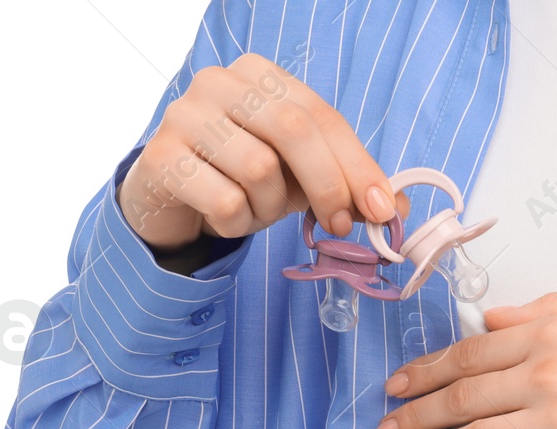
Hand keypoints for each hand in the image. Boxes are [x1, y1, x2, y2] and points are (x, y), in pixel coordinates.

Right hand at [117, 53, 409, 251]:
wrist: (169, 197)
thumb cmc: (240, 178)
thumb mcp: (299, 177)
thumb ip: (345, 185)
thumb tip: (396, 210)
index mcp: (258, 75)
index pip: (322, 115)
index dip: (357, 165)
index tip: (382, 209)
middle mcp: (217, 82)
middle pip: (293, 130)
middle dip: (328, 186)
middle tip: (339, 225)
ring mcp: (184, 116)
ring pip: (258, 169)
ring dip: (271, 207)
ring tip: (258, 210)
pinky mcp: (160, 158)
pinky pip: (225, 200)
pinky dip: (238, 222)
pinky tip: (227, 217)